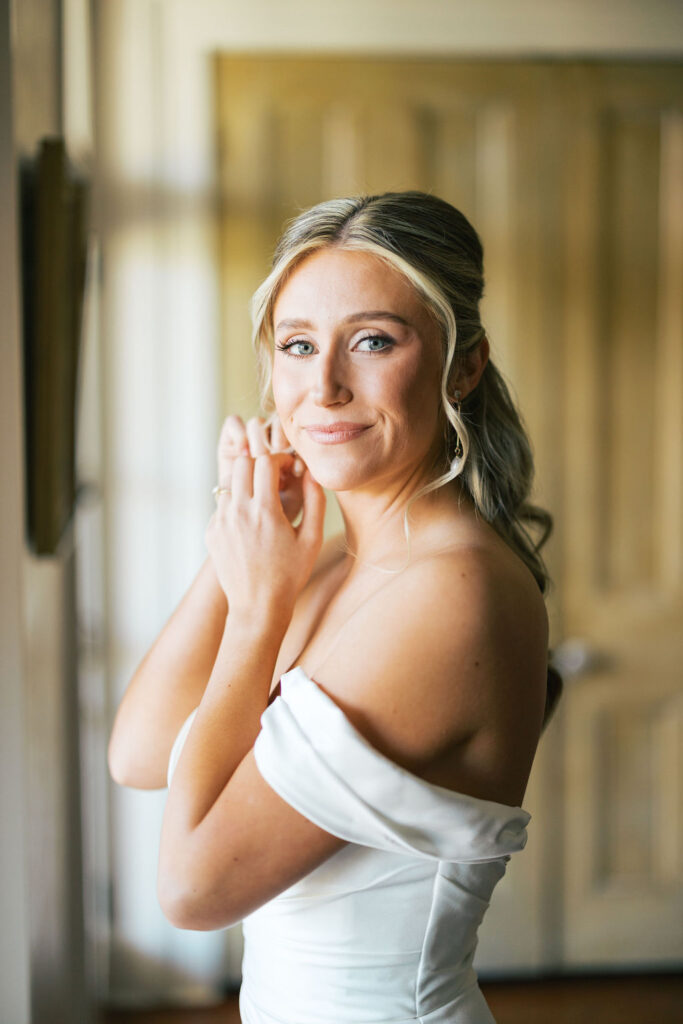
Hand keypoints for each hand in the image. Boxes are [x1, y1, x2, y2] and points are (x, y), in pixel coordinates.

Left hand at [206, 434, 325, 619]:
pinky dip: (236, 505)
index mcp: (265, 512)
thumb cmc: (290, 575)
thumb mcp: (312, 539)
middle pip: (242, 463)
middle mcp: (238, 513)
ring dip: (246, 483)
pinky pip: (221, 506)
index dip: (280, 459)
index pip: (265, 462)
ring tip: (262, 500)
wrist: (258, 607)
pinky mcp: (211, 533)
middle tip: (274, 478)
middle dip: (260, 464)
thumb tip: (312, 473)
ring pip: (229, 483)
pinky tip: (251, 524)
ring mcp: (220, 522)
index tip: (289, 468)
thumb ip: (315, 501)